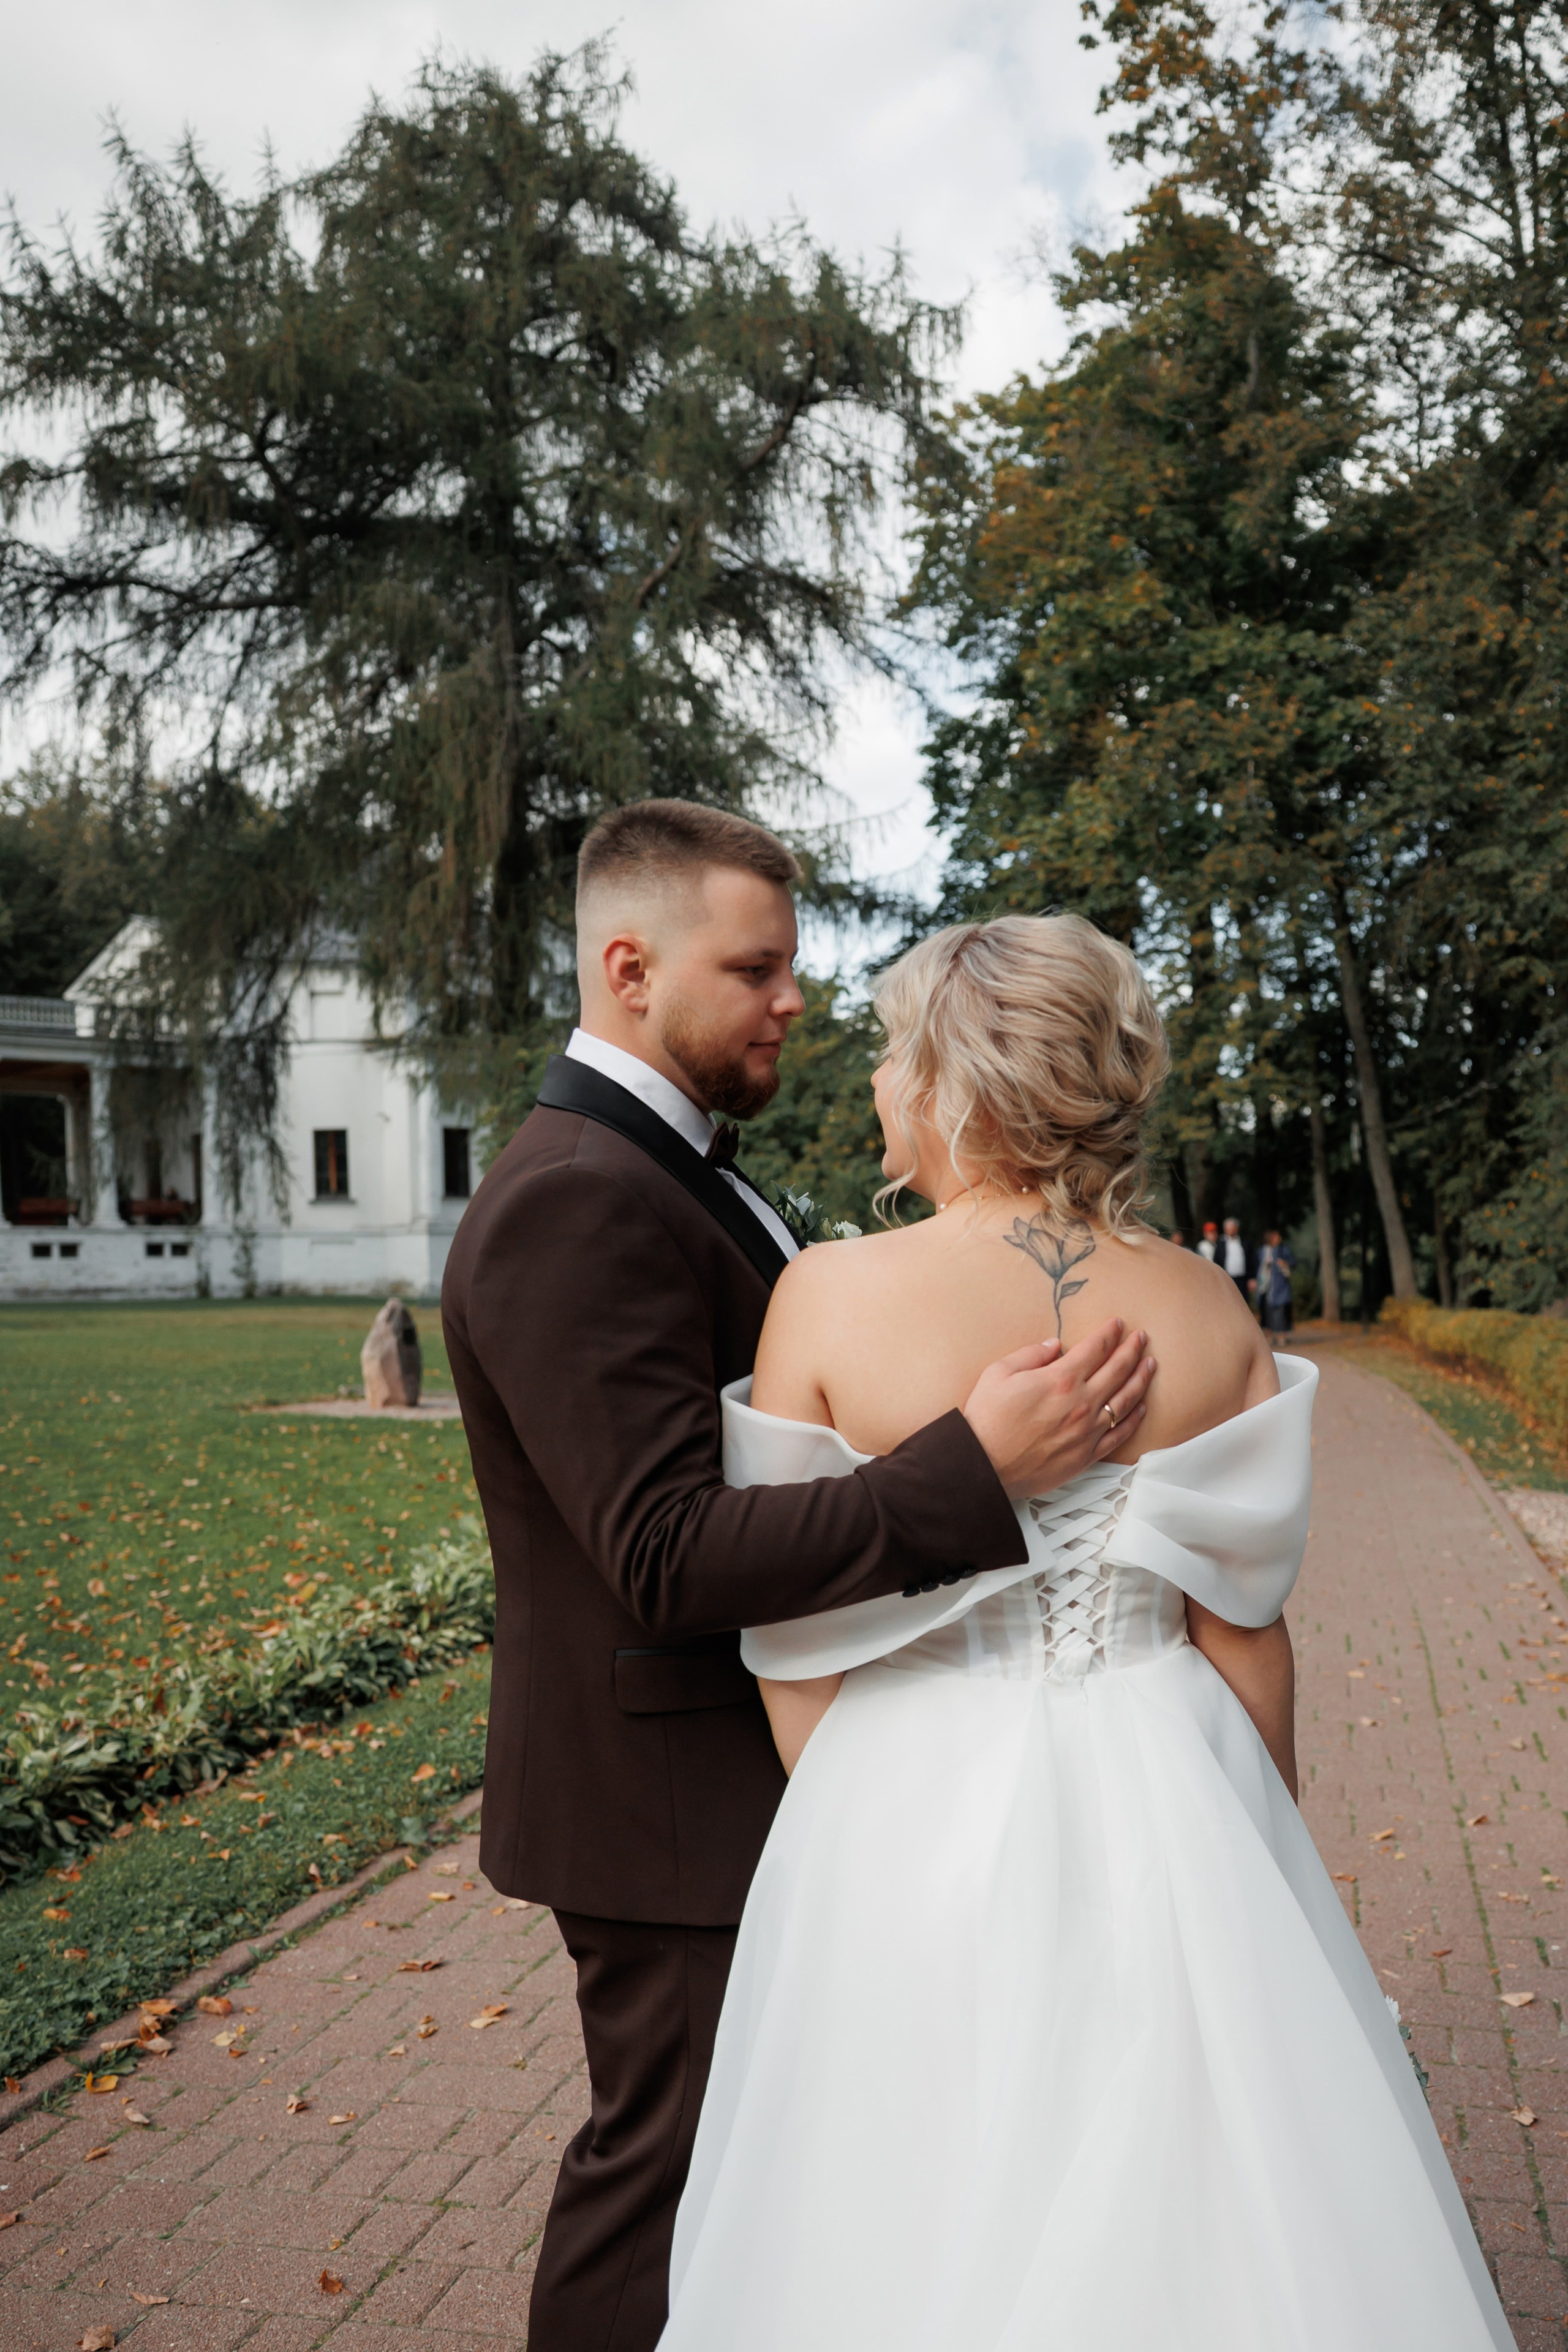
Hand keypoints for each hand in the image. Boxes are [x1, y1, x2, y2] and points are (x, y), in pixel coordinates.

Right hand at [961, 1318, 1154, 1499]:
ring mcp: (1088, 1430)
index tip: (1118, 1324)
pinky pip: (1120, 1434)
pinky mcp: (1088, 1454)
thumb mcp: (998, 1373)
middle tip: (1141, 1338)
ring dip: (1141, 1379)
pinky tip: (1141, 1407)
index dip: (1110, 1333)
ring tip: (1149, 1365)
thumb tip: (1054, 1346)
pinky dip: (1135, 1418)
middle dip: (1132, 1349)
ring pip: (1126, 1400)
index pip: (1096, 1348)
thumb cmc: (987, 1420)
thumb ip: (1030, 1355)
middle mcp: (1081, 1403)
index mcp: (1061, 1379)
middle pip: (1118, 1370)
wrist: (985, 1466)